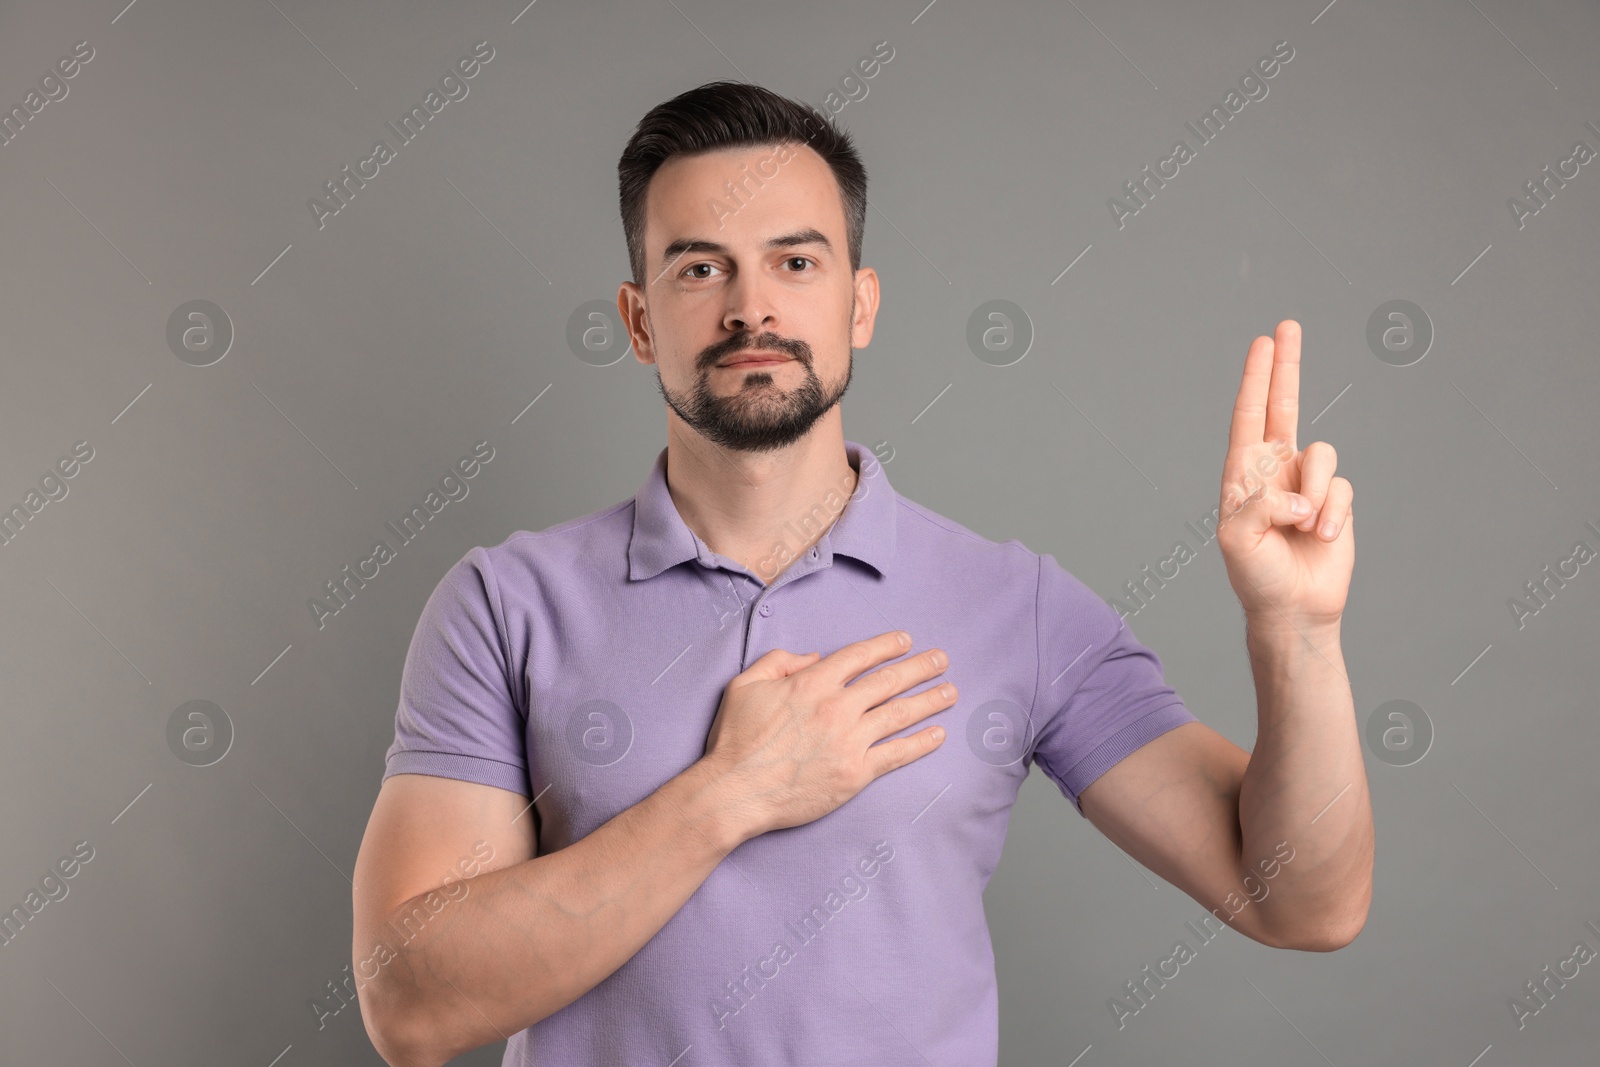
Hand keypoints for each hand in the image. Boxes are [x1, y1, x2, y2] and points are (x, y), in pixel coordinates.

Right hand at [699, 631, 954, 838]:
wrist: (736, 792)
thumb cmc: (736, 740)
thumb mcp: (744, 685)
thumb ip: (779, 662)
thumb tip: (814, 657)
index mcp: (812, 683)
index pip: (859, 656)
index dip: (886, 646)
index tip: (906, 641)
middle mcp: (837, 707)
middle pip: (888, 681)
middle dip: (920, 667)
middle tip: (941, 660)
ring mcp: (850, 741)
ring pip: (900, 714)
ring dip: (930, 700)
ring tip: (951, 691)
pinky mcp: (856, 773)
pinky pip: (897, 754)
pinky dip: (921, 743)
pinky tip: (938, 734)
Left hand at [1216, 320, 1353, 632]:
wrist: (1293, 608)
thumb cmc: (1256, 577)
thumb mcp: (1239, 541)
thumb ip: (1259, 506)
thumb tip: (1298, 492)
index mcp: (1243, 473)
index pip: (1249, 415)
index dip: (1256, 378)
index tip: (1262, 343)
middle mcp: (1275, 470)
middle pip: (1284, 405)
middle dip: (1286, 366)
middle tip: (1287, 325)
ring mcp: (1308, 483)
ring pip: (1324, 455)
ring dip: (1318, 493)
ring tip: (1304, 528)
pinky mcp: (1336, 501)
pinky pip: (1344, 488)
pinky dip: (1334, 514)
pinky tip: (1322, 538)